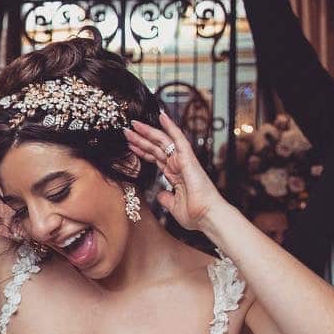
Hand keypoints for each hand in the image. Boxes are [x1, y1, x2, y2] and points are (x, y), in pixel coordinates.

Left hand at [124, 113, 223, 232]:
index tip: (130, 144)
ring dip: (148, 132)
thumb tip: (161, 195)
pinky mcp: (188, 159)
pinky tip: (161, 116)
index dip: (142, 150)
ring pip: (163, 141)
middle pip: (155, 148)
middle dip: (140, 139)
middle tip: (126, 130)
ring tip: (134, 123)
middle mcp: (178, 165)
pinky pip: (178, 139)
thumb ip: (166, 198)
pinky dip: (170, 127)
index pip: (155, 158)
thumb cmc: (195, 215)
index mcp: (175, 175)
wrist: (207, 217)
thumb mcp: (173, 206)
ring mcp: (183, 161)